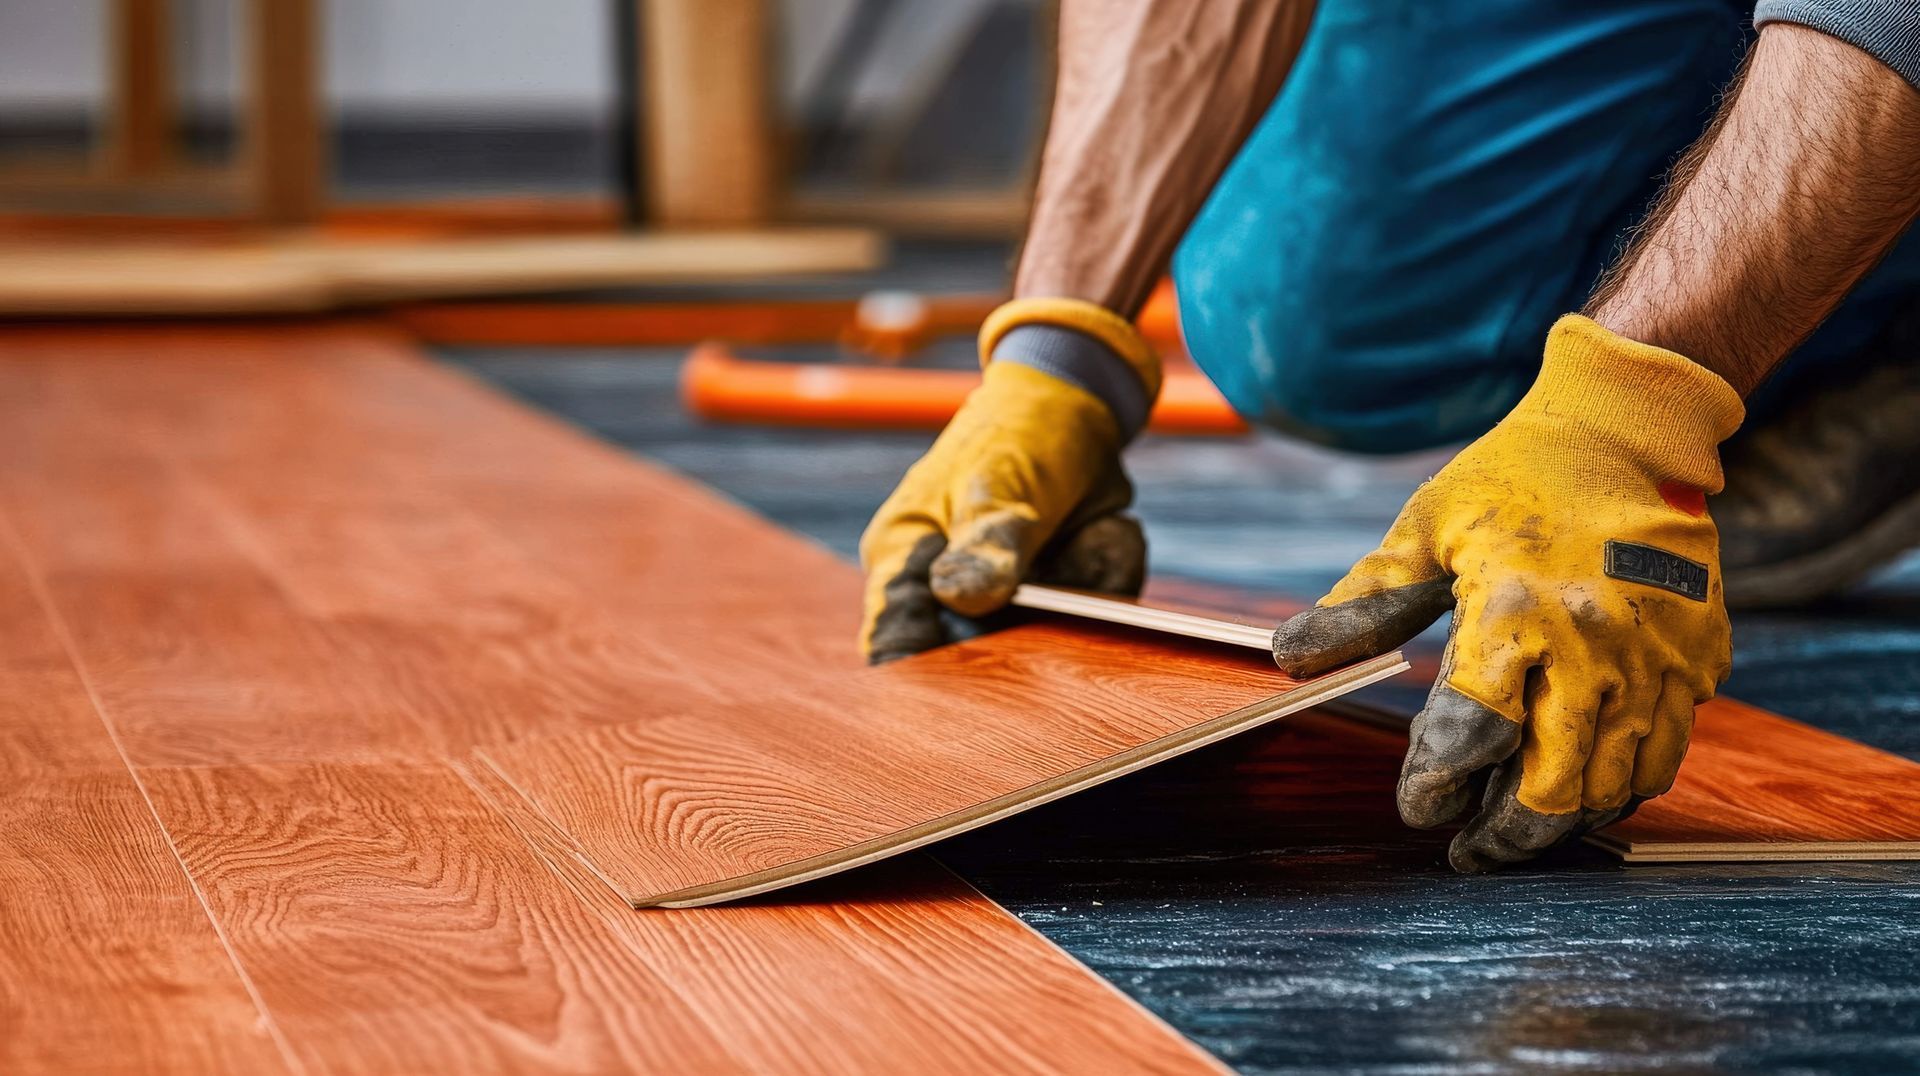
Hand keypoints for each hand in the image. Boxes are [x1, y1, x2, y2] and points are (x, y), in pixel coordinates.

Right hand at [859, 300, 1160, 662]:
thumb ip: (987, 542)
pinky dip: (1110, 563)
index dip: (927, 672)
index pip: (896, 637)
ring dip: (1083, 579)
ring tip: (1089, 525)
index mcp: (905, 556)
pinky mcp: (1058, 595)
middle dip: (1032, 625)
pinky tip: (1107, 525)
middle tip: (1057, 578)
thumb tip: (959, 597)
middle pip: (981, 654)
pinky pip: (1095, 607)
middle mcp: (950, 588)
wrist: (1080, 400)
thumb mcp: (1000, 480)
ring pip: (1051, 635)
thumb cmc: (1016, 431)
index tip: (978, 677)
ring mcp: (1008, 596)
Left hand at [1273, 316, 1745, 869]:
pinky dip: (1620, 790)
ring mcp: (1654, 658)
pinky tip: (1581, 794)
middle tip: (1468, 853)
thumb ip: (1364, 602)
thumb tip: (1287, 655)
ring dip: (1562, 824)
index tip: (1418, 808)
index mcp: (1513, 611)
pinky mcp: (1697, 659)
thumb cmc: (1513, 478)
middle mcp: (1592, 645)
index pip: (1472, 734)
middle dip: (1504, 836)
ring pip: (1613, 785)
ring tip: (1516, 831)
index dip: (1438, 785)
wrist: (1629, 431)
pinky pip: (1662, 755)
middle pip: (1553, 784)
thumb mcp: (1426, 528)